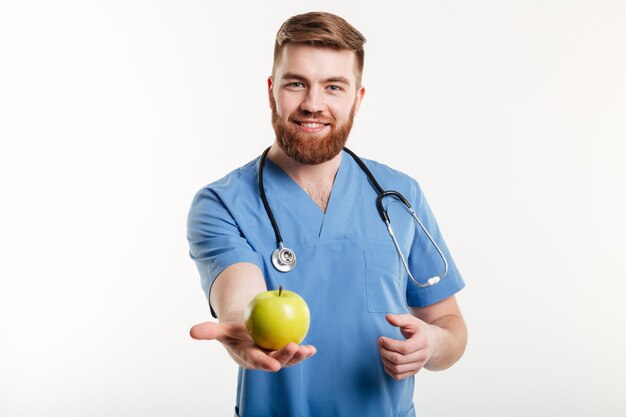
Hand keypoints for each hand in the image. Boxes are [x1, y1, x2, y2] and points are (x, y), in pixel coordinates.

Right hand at [190, 321, 316, 371]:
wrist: (246, 334)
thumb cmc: (235, 331)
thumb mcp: (222, 330)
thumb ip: (209, 331)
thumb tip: (191, 331)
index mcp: (249, 356)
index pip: (257, 360)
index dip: (266, 363)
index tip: (274, 364)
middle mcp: (264, 359)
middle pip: (276, 359)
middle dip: (286, 357)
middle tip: (294, 347)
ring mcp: (275, 356)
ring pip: (288, 358)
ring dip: (298, 356)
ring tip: (308, 350)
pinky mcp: (284, 352)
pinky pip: (295, 351)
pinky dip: (304, 351)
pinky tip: (312, 348)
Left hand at [378, 314, 435, 379]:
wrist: (434, 342)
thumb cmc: (419, 330)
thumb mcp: (411, 320)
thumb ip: (399, 319)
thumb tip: (387, 317)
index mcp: (422, 341)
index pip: (404, 348)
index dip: (389, 344)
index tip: (381, 338)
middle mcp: (422, 356)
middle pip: (399, 359)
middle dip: (384, 352)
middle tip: (379, 343)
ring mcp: (418, 365)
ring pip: (397, 369)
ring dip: (385, 360)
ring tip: (382, 350)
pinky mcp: (414, 371)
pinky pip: (398, 376)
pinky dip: (388, 370)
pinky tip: (386, 360)